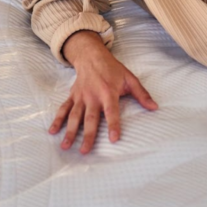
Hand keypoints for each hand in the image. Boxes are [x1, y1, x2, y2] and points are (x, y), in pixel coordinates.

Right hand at [52, 31, 157, 153]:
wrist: (91, 56)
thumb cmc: (113, 69)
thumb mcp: (130, 79)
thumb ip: (141, 94)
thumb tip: (154, 107)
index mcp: (108, 92)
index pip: (111, 112)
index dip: (113, 124)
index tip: (113, 138)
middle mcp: (93, 96)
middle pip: (90, 118)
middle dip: (87, 135)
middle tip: (85, 151)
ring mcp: (80, 97)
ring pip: (74, 116)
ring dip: (69, 132)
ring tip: (65, 146)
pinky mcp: (72, 96)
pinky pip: (64, 109)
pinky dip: (57, 120)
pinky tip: (52, 131)